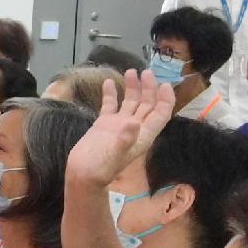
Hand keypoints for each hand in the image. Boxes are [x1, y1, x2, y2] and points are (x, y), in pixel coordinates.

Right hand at [65, 73, 170, 189]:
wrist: (81, 175)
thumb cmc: (99, 169)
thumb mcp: (113, 155)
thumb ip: (124, 140)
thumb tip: (134, 122)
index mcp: (142, 136)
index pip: (160, 115)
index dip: (165, 100)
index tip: (164, 84)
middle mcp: (133, 128)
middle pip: (147, 105)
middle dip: (149, 88)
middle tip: (146, 72)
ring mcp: (118, 125)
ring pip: (130, 102)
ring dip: (133, 88)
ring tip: (131, 72)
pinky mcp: (103, 124)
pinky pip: (110, 105)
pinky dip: (111, 94)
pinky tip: (108, 82)